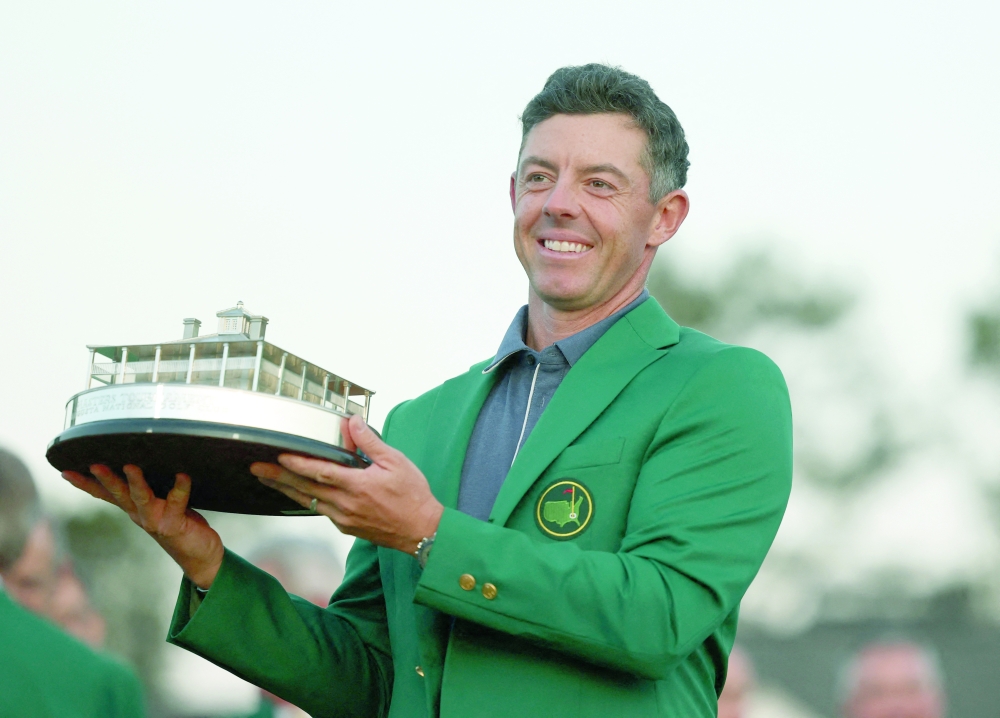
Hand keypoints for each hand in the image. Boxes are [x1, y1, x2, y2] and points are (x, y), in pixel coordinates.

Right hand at [61, 465, 223, 588]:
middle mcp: (140, 514)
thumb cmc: (180, 523)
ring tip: (130, 466)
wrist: (200, 557)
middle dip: (105, 480)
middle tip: (93, 464)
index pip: (105, 494)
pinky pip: (176, 502)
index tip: (65, 472)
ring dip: (136, 483)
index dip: (85, 484)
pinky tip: (183, 476)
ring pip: (141, 498)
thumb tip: (142, 460)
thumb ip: (151, 489)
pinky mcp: (174, 525)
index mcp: (133, 508)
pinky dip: (180, 488)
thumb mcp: (160, 505)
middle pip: (118, 494)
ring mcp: (155, 521)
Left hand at [251, 413, 443, 554]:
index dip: (296, 463)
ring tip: (267, 479)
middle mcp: (346, 504)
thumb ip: (371, 442)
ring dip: (286, 490)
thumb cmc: (412, 496)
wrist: (422, 532)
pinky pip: (320, 512)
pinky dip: (304, 501)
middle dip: (278, 477)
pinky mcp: (346, 527)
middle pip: (305, 489)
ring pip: (308, 502)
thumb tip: (353, 422)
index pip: (319, 472)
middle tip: (256, 468)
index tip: (278, 455)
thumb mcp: (396, 462)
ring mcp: (344, 518)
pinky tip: (296, 494)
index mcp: (357, 486)